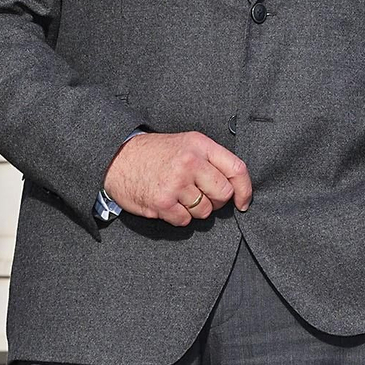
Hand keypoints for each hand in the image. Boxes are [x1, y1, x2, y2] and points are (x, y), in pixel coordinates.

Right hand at [102, 131, 252, 226]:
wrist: (118, 157)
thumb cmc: (157, 153)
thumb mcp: (187, 144)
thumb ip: (211, 160)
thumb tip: (235, 187)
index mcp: (200, 145)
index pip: (236, 169)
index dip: (245, 189)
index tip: (243, 202)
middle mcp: (190, 162)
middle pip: (223, 194)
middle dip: (217, 201)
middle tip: (202, 196)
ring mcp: (176, 183)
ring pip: (205, 211)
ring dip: (195, 209)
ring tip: (180, 196)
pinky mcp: (162, 202)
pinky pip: (184, 221)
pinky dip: (178, 217)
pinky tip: (168, 204)